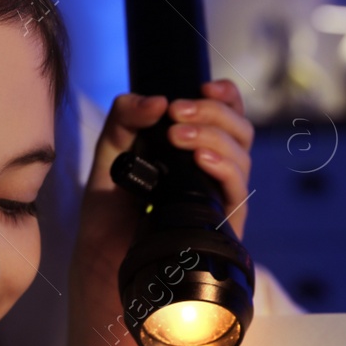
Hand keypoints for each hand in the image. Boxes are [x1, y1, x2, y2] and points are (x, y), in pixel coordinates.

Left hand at [74, 79, 253, 312]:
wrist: (103, 258)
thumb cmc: (110, 209)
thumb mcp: (110, 153)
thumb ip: (124, 119)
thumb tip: (156, 101)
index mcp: (195, 149)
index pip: (227, 114)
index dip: (226, 96)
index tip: (205, 87)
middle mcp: (214, 171)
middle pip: (240, 129)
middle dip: (213, 113)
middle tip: (177, 112)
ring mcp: (221, 197)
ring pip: (241, 155)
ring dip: (212, 136)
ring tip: (176, 136)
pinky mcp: (224, 223)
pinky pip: (237, 189)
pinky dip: (222, 167)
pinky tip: (200, 159)